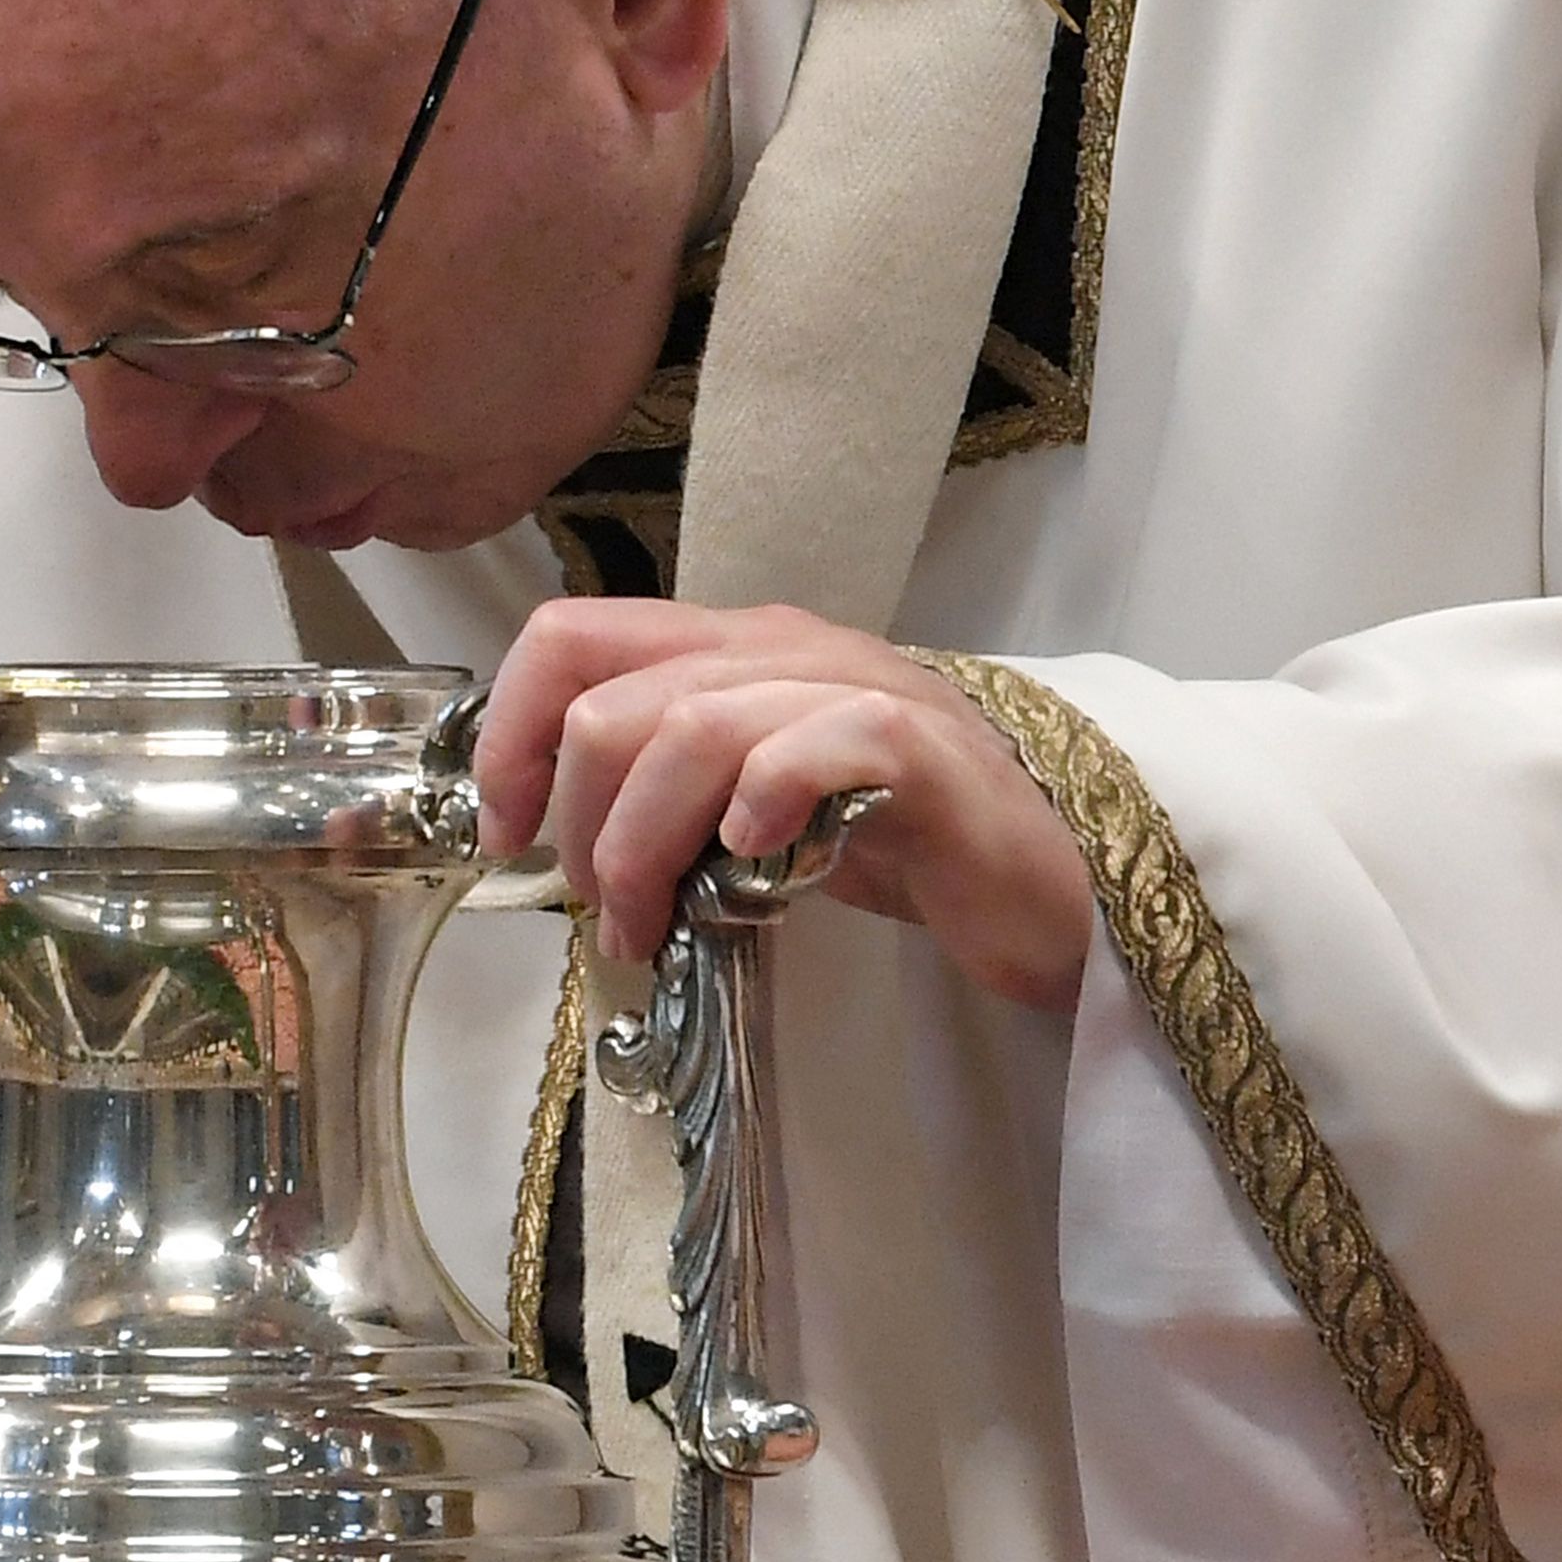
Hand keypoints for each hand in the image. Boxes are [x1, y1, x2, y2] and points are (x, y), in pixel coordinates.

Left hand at [475, 602, 1095, 1013]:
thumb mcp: (755, 810)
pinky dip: (763, 801)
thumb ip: (672, 798)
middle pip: (615, 700)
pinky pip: (817, 743)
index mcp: (733, 649)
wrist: (1054, 878)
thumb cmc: (903, 847)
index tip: (506, 833)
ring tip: (659, 924)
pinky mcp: (921, 750)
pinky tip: (757, 865)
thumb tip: (567, 846)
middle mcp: (786, 649)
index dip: (508, 734)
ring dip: (647, 844)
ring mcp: (857, 688)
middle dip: (583, 825)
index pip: (573, 637)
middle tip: (611, 914)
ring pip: (692, 726)